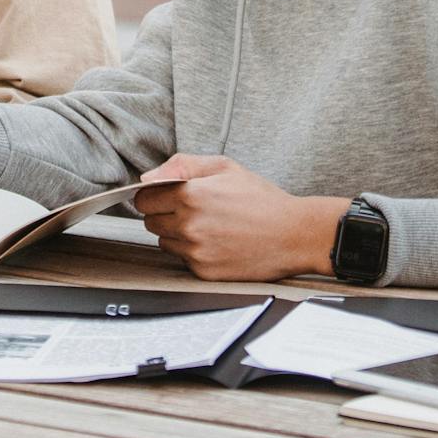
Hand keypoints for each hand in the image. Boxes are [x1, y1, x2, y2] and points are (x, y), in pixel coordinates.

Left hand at [132, 154, 348, 280]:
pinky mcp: (204, 272)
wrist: (294, 234)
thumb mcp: (224, 167)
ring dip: (177, 234)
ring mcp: (195, 251)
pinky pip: (183, 260)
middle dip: (165, 214)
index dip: (154, 195)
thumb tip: (147, 177)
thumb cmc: (262, 200)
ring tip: (208, 226)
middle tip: (193, 210)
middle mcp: (188, 225)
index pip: (143, 199)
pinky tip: (216, 243)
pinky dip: (193, 252)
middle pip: (150, 221)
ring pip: (164, 241)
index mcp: (190, 195)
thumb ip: (182, 165)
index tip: (166, 195)